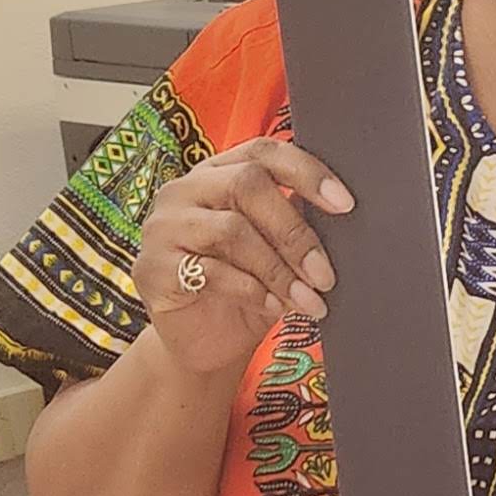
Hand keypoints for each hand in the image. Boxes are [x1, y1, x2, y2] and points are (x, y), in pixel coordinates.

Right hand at [133, 139, 352, 378]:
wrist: (206, 344)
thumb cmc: (248, 288)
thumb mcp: (279, 251)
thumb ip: (297, 221)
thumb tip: (340, 211)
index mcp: (219, 172)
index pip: (264, 151)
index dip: (307, 172)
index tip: (344, 204)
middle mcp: (185, 190)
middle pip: (247, 185)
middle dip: (295, 231)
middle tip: (325, 273)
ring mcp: (163, 227)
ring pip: (231, 230)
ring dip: (278, 269)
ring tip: (307, 298)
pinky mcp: (151, 268)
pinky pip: (208, 270)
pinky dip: (250, 289)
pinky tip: (272, 306)